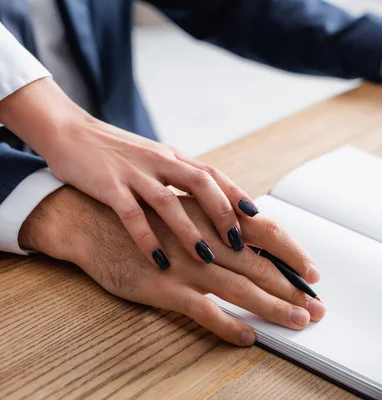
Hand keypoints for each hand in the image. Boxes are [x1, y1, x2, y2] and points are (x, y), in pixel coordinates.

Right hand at [0, 77, 258, 269]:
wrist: (70, 132)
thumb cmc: (117, 151)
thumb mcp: (155, 159)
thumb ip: (181, 176)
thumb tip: (213, 202)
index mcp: (174, 157)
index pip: (213, 174)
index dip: (236, 195)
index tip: (257, 219)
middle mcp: (160, 161)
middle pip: (201, 184)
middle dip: (223, 214)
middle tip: (238, 243)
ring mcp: (134, 173)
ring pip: (169, 202)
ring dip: (190, 231)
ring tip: (207, 257)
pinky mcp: (108, 186)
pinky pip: (131, 215)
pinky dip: (147, 239)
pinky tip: (158, 261)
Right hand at [19, 187, 324, 345]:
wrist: (88, 216)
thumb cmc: (141, 211)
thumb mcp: (182, 204)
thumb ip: (216, 217)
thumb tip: (251, 231)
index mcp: (213, 215)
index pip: (266, 232)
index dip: (293, 253)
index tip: (313, 273)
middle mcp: (205, 237)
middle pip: (261, 265)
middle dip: (293, 287)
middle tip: (317, 307)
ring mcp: (185, 262)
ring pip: (239, 286)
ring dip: (272, 306)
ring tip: (296, 320)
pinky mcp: (162, 285)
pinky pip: (201, 309)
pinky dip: (226, 324)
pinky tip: (246, 336)